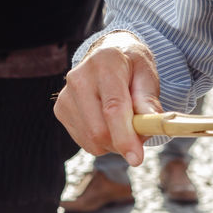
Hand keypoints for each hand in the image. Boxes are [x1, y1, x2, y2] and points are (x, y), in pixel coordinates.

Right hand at [53, 31, 163, 167]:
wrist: (106, 55)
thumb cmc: (130, 66)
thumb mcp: (147, 74)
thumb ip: (148, 100)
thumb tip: (152, 125)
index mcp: (105, 63)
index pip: (113, 107)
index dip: (125, 136)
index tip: (137, 158)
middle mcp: (79, 77)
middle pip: (99, 130)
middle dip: (123, 142)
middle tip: (140, 133)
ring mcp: (66, 95)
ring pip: (92, 140)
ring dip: (114, 143)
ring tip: (123, 122)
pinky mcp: (61, 110)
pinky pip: (85, 142)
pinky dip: (102, 141)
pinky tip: (107, 121)